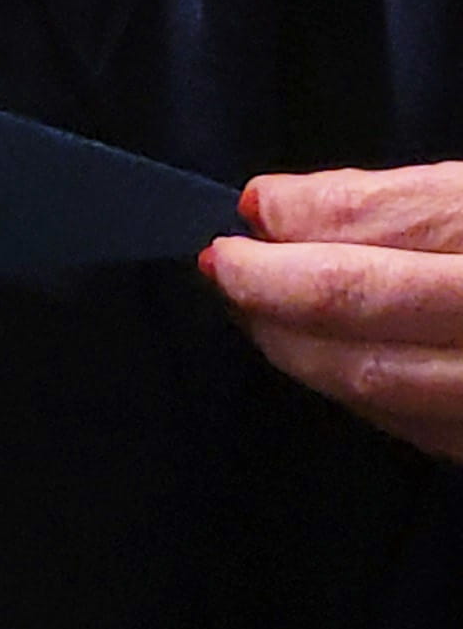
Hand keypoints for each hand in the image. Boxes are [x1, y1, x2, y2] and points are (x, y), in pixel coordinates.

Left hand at [204, 165, 462, 458]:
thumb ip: (399, 202)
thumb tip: (280, 207)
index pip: (376, 217)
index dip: (299, 212)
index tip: (253, 205)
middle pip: (355, 299)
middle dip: (269, 279)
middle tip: (223, 262)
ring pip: (368, 377)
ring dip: (290, 340)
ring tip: (251, 309)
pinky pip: (404, 426)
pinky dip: (345, 386)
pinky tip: (318, 358)